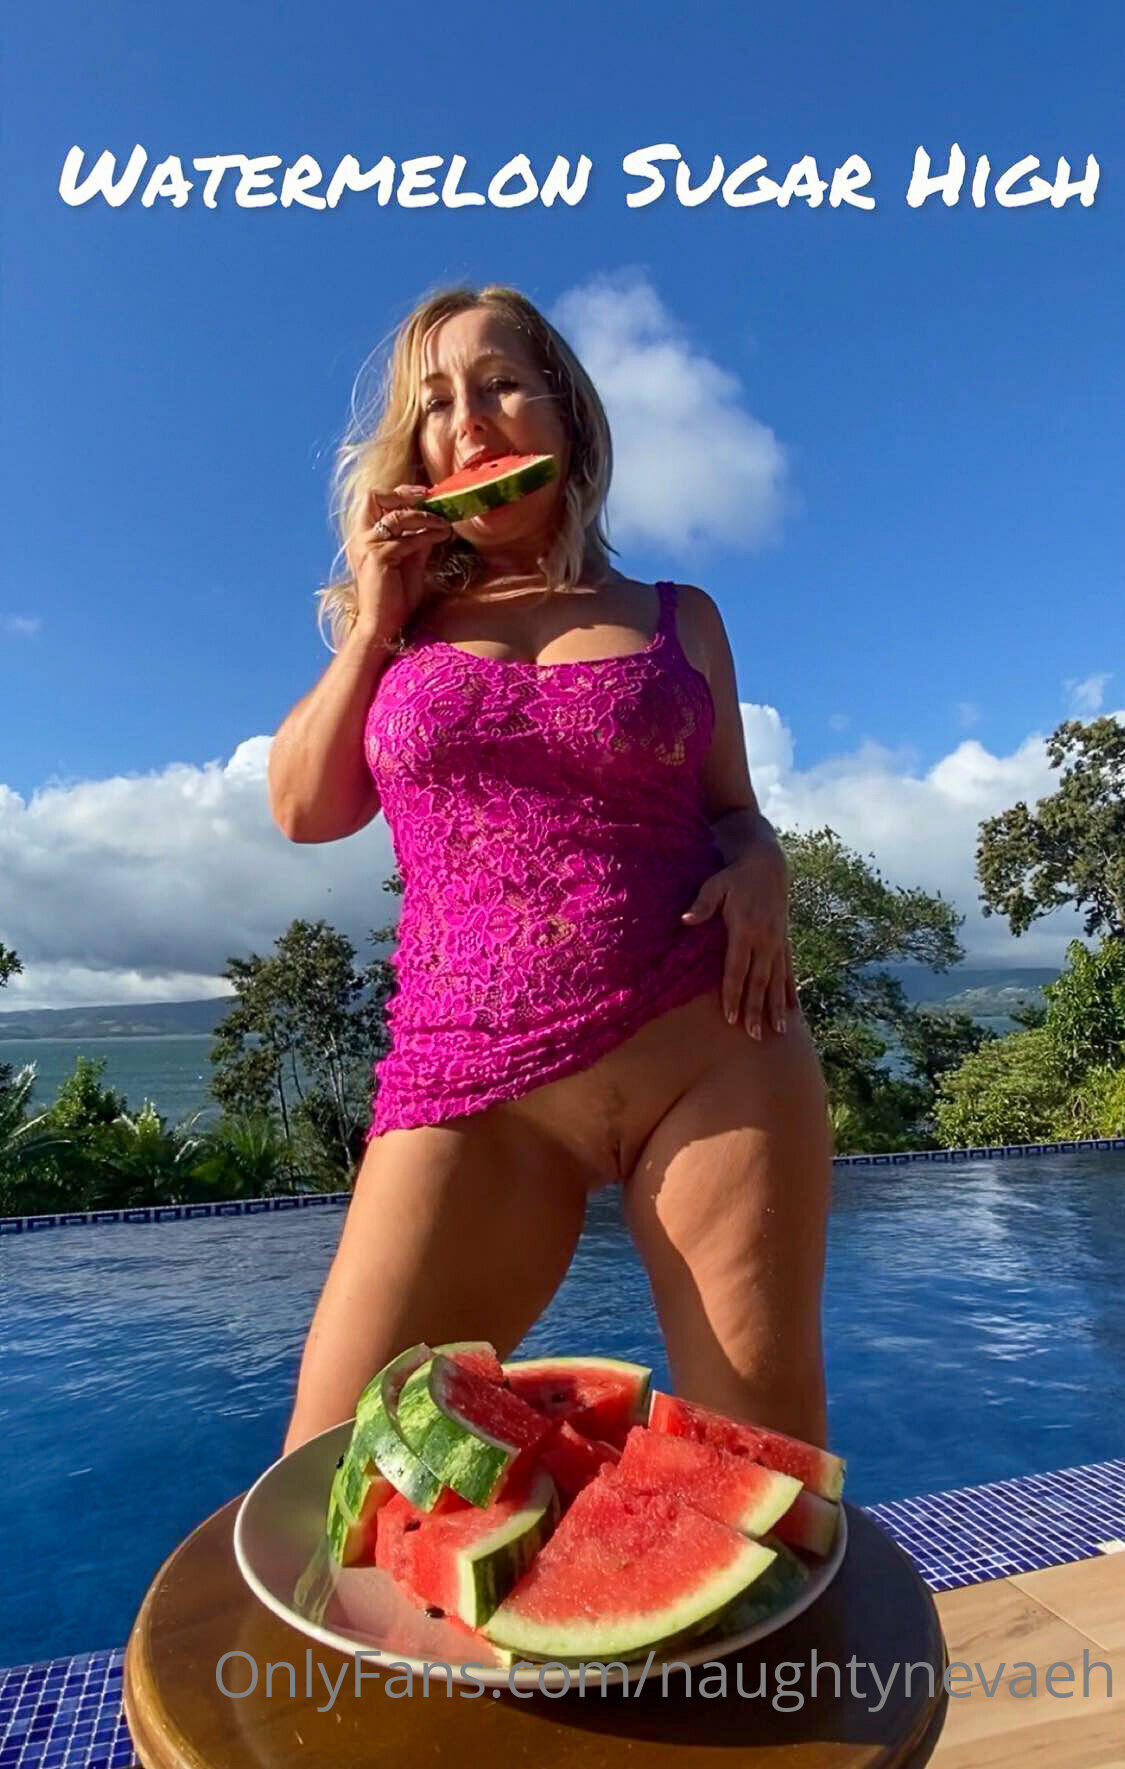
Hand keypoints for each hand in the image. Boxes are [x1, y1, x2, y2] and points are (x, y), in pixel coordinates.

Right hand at [347, 485, 451, 640]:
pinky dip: (428, 535)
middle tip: (429, 497)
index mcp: (365, 535)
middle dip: (403, 493)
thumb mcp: (410, 560)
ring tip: (444, 524)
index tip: (424, 494)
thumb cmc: (396, 596)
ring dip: (426, 517)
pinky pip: (408, 538)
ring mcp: (367, 545)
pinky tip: (442, 537)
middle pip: (373, 496)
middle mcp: (362, 536)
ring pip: (399, 516)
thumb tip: (435, 521)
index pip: (375, 499)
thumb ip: (417, 539)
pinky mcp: (378, 557)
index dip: (399, 492)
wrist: (384, 624)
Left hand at [681, 838, 798, 1039]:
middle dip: (755, 1009)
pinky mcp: (784, 941)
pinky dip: (790, 990)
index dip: (733, 994)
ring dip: (777, 1006)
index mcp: (745, 930)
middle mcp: (764, 940)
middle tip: (754, 1035)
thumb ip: (702, 904)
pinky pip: (788, 970)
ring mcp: (777, 942)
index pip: (736, 970)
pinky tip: (794, 1008)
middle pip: (759, 981)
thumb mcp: (715, 885)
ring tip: (779, 1030)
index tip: (730, 1017)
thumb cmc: (735, 877)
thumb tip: (685, 920)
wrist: (768, 865)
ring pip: (777, 980)